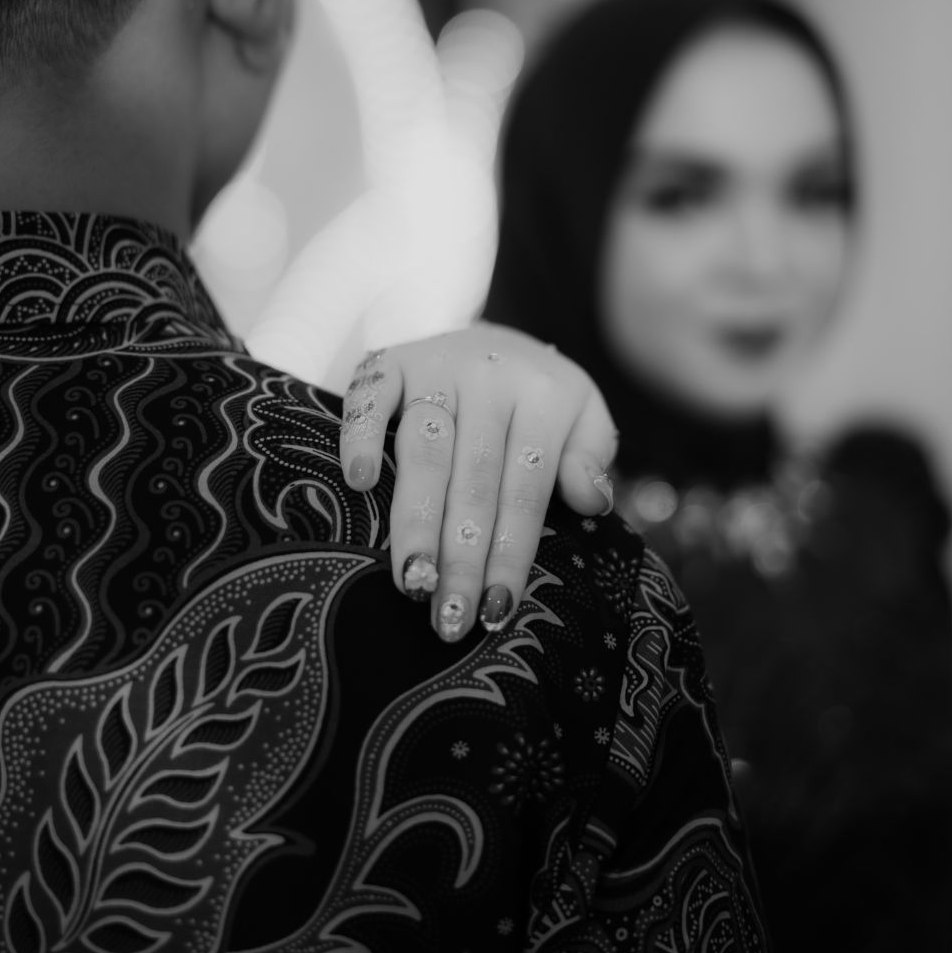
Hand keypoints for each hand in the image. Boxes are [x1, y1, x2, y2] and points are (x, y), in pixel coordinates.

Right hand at [339, 323, 616, 642]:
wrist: (496, 337)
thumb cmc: (541, 397)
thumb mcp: (586, 415)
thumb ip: (592, 455)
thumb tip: (591, 499)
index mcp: (544, 396)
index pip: (525, 489)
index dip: (510, 554)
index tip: (495, 612)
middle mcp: (489, 379)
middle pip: (473, 479)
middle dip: (460, 555)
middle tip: (448, 615)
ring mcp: (437, 366)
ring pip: (424, 450)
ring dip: (414, 519)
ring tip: (411, 579)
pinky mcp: (391, 360)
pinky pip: (370, 395)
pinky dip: (361, 434)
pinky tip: (359, 481)